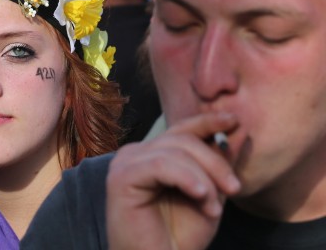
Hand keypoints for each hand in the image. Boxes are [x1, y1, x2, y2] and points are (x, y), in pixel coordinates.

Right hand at [106, 113, 241, 249]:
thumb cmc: (179, 237)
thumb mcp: (210, 195)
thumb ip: (219, 163)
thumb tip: (239, 128)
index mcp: (152, 154)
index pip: (183, 130)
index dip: (208, 122)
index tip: (235, 121)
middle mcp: (135, 154)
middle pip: (184, 139)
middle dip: (215, 162)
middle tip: (234, 189)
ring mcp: (125, 163)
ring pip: (175, 152)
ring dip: (203, 179)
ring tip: (213, 209)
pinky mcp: (120, 177)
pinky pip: (160, 165)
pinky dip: (186, 178)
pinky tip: (201, 196)